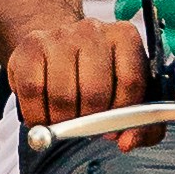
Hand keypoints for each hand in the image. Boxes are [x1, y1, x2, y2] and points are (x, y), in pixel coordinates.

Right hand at [4, 9, 162, 138]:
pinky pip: (32, 90)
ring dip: (62, 121)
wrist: (59, 48)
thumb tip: (127, 142)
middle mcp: (93, 30)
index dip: (122, 116)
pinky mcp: (31, 46)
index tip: (113, 132)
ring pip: (61, 95)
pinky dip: (36, 115)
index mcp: (125, 37)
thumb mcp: (129, 97)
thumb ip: (144, 127)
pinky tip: (43, 116)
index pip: (131, 81)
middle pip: (94, 92)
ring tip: (64, 121)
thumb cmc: (99, 77)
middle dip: (89, 121)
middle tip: (85, 127)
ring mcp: (60, 35)